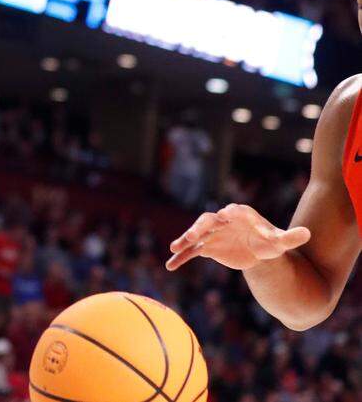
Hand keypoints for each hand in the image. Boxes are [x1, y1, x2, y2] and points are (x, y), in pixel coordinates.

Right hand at [166, 204, 311, 271]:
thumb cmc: (269, 243)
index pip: (232, 212)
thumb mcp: (280, 242)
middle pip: (207, 221)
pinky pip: (191, 251)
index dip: (228, 213)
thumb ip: (291, 237)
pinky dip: (180, 257)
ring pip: (195, 235)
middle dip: (199, 227)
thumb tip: (308, 233)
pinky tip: (171, 266)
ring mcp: (211, 234)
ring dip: (185, 240)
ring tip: (175, 248)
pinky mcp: (206, 247)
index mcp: (240, 215)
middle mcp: (221, 221)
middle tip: (193, 235)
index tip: (225, 215)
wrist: (257, 252)